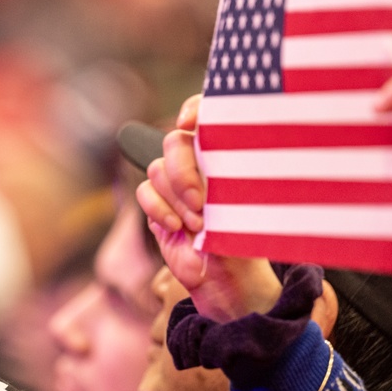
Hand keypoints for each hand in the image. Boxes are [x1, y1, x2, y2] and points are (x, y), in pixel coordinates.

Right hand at [136, 95, 281, 320]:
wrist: (231, 281)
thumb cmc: (246, 239)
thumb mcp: (243, 204)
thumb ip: (225, 176)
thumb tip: (208, 158)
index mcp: (224, 154)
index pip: (205, 115)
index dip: (193, 109)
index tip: (188, 123)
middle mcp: (197, 164)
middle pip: (174, 143)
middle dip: (183, 171)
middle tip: (200, 202)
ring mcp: (174, 185)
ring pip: (157, 169)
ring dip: (175, 198)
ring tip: (197, 223)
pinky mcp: (158, 206)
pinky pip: (145, 192)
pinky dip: (160, 209)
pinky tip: (178, 227)